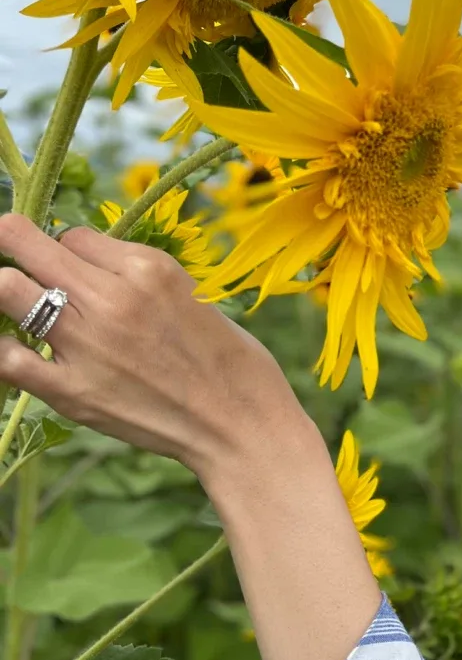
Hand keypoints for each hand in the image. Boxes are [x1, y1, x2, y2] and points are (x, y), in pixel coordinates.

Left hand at [0, 212, 303, 478]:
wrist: (239, 425)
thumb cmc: (227, 359)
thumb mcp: (190, 292)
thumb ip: (137, 275)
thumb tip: (88, 261)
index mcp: (147, 268)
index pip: (73, 235)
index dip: (68, 250)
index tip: (74, 268)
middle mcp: (112, 298)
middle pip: (23, 242)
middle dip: (9, 241)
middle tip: (10, 256)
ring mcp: (87, 344)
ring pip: (6, 289)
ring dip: (4, 289)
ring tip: (15, 301)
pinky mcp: (72, 392)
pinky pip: (7, 359)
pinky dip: (1, 347)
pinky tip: (11, 347)